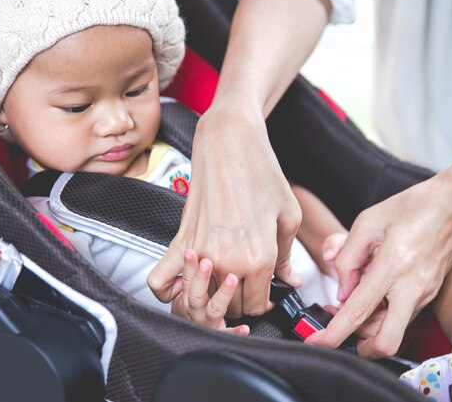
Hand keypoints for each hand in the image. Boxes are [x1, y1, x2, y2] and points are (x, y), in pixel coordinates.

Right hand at [149, 107, 302, 316]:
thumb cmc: (262, 174)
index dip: (263, 301)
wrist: (230, 144)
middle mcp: (227, 262)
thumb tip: (291, 281)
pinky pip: (160, 281)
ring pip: (201, 299)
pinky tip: (182, 281)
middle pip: (229, 307)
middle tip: (244, 282)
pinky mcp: (181, 240)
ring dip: (209, 296)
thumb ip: (286, 257)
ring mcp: (200, 253)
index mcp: (259, 258)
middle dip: (238, 300)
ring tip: (219, 280)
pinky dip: (167, 290)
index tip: (263, 290)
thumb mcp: (288, 217)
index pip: (256, 305)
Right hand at [171, 249, 249, 335]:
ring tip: (231, 279)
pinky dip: (234, 330)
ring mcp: (205, 319)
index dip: (188, 266)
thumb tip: (195, 247)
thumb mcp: (186, 284)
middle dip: (200, 276)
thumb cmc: (191, 303)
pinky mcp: (217, 331)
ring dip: (223, 294)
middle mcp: (194, 306)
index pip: (186, 277)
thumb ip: (191, 268)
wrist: (189, 329)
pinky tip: (244, 327)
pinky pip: (225, 333)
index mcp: (187, 293)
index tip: (190, 252)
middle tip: (207, 262)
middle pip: (195, 291)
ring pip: (213, 308)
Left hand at [306, 173, 451, 357]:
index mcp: (392, 266)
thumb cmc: (412, 206)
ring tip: (355, 297)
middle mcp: (412, 287)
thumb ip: (347, 258)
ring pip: (393, 330)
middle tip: (341, 327)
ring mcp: (424, 293)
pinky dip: (383, 313)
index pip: (358, 312)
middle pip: (386, 342)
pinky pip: (402, 315)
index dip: (334, 333)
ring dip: (370, 325)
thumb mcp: (367, 222)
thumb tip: (342, 291)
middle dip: (360, 346)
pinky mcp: (429, 293)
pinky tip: (373, 291)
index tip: (317, 342)